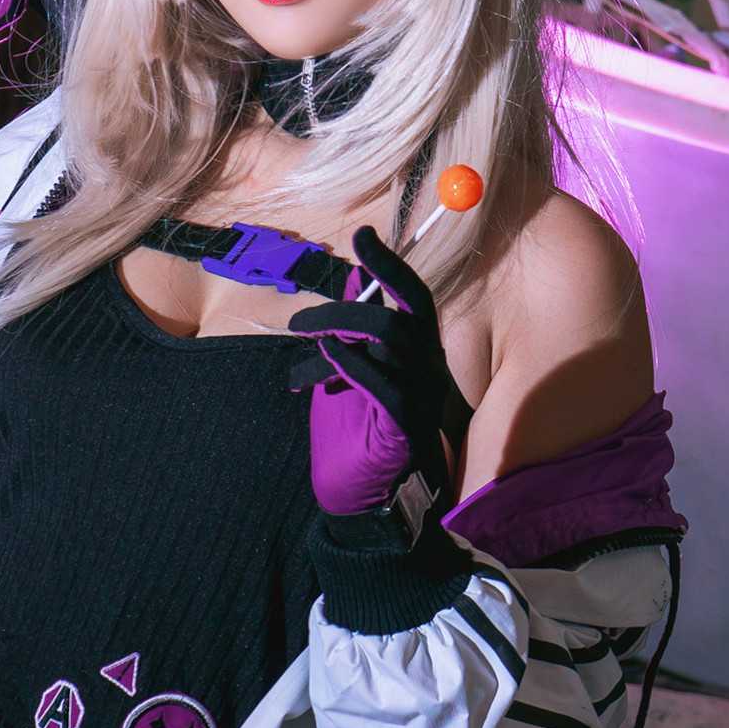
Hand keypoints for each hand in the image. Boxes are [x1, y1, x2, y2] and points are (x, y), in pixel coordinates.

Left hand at [287, 226, 451, 517]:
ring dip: (339, 330)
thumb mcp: (346, 366)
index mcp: (416, 350)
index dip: (390, 262)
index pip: (413, 295)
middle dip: (353, 301)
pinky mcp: (406, 426)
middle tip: (301, 321)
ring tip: (304, 346)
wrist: (358, 495)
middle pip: (404, 312)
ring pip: (392, 339)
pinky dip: (352, 363)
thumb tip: (357, 277)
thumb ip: (354, 327)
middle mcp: (427, 368)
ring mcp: (421, 397)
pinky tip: (325, 359)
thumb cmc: (353, 429)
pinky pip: (384, 384)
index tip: (362, 233)